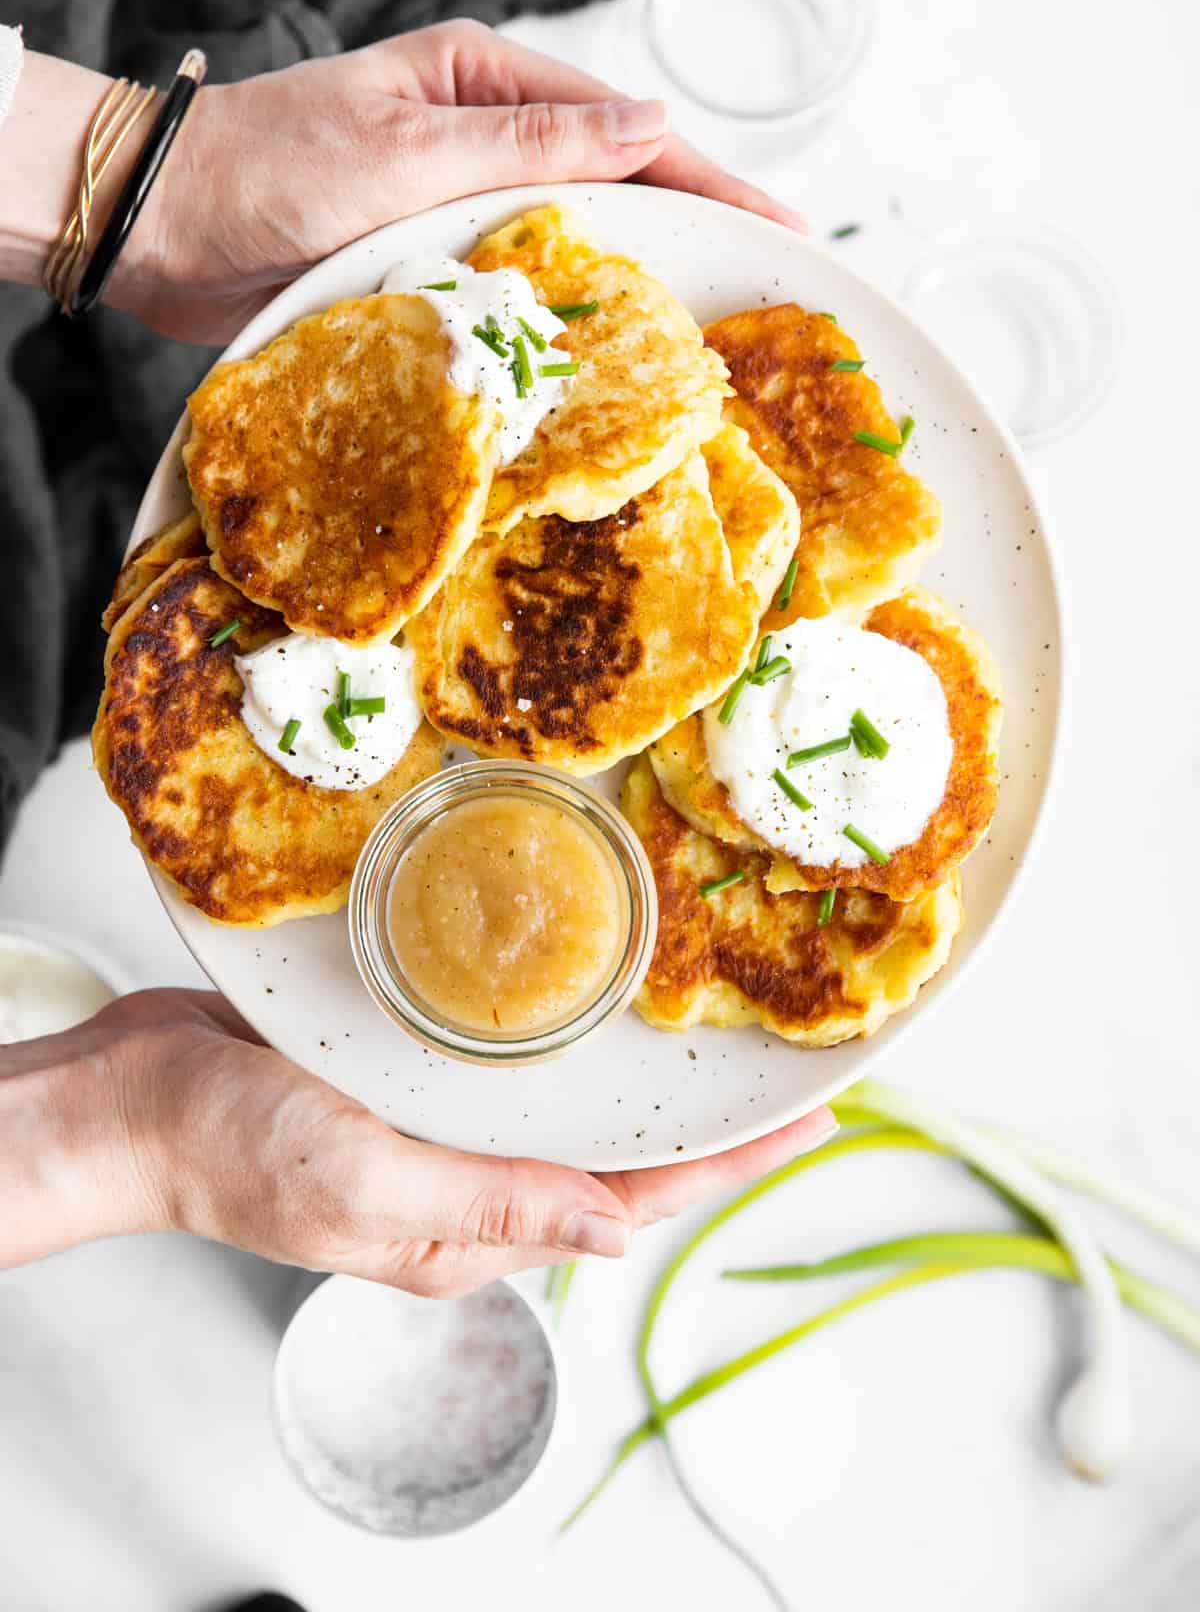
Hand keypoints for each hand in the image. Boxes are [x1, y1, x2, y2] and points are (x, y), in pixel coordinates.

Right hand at [0, 988, 835, 1292]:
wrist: (140, 1098)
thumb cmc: (234, 1147)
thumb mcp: (367, 1183)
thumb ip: (493, 1204)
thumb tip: (618, 1229)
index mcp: (473, 1226)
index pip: (634, 1197)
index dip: (730, 1163)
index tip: (813, 1124)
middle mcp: (470, 1181)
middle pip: (618, 1155)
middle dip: (706, 1122)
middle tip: (787, 1072)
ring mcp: (441, 1129)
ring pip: (570, 1109)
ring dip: (644, 1078)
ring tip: (719, 1036)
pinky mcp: (409, 1076)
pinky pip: (511, 1067)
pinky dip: (567, 1041)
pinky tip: (590, 999)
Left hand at [114, 19, 804, 343]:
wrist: (163, 228)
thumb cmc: (267, 169)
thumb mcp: (405, 148)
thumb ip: (527, 143)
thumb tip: (651, 127)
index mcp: (482, 79)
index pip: (626, 131)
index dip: (710, 182)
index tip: (784, 228)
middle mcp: (481, 136)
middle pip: (615, 185)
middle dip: (693, 232)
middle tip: (771, 291)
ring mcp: (459, 201)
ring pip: (573, 241)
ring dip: (637, 280)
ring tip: (715, 330)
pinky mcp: (433, 260)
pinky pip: (522, 286)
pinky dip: (569, 315)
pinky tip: (612, 352)